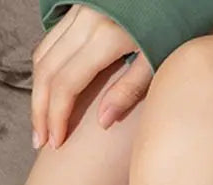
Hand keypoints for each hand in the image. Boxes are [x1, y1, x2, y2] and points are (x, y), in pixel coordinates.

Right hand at [31, 5, 151, 149]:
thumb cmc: (175, 22)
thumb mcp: (158, 58)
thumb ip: (130, 89)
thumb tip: (102, 122)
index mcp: (106, 36)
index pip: (66, 85)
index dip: (56, 118)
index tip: (55, 143)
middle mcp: (86, 21)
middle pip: (46, 72)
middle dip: (39, 111)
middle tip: (40, 141)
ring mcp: (79, 11)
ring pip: (43, 56)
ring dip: (38, 91)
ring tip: (41, 121)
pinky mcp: (78, 7)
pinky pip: (50, 40)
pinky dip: (44, 69)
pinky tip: (48, 91)